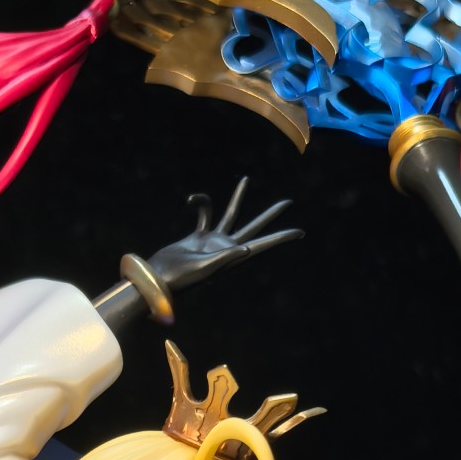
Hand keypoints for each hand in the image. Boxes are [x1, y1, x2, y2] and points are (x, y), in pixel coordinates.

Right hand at [93, 178, 301, 332]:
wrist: (159, 279)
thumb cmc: (181, 279)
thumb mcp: (206, 270)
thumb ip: (226, 258)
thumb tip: (246, 249)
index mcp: (234, 256)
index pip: (264, 245)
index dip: (282, 238)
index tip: (301, 232)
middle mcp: (227, 248)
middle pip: (255, 226)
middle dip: (271, 215)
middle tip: (288, 203)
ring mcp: (213, 241)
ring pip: (231, 213)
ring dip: (238, 197)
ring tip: (246, 180)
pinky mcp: (198, 236)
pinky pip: (204, 212)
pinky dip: (200, 203)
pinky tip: (191, 201)